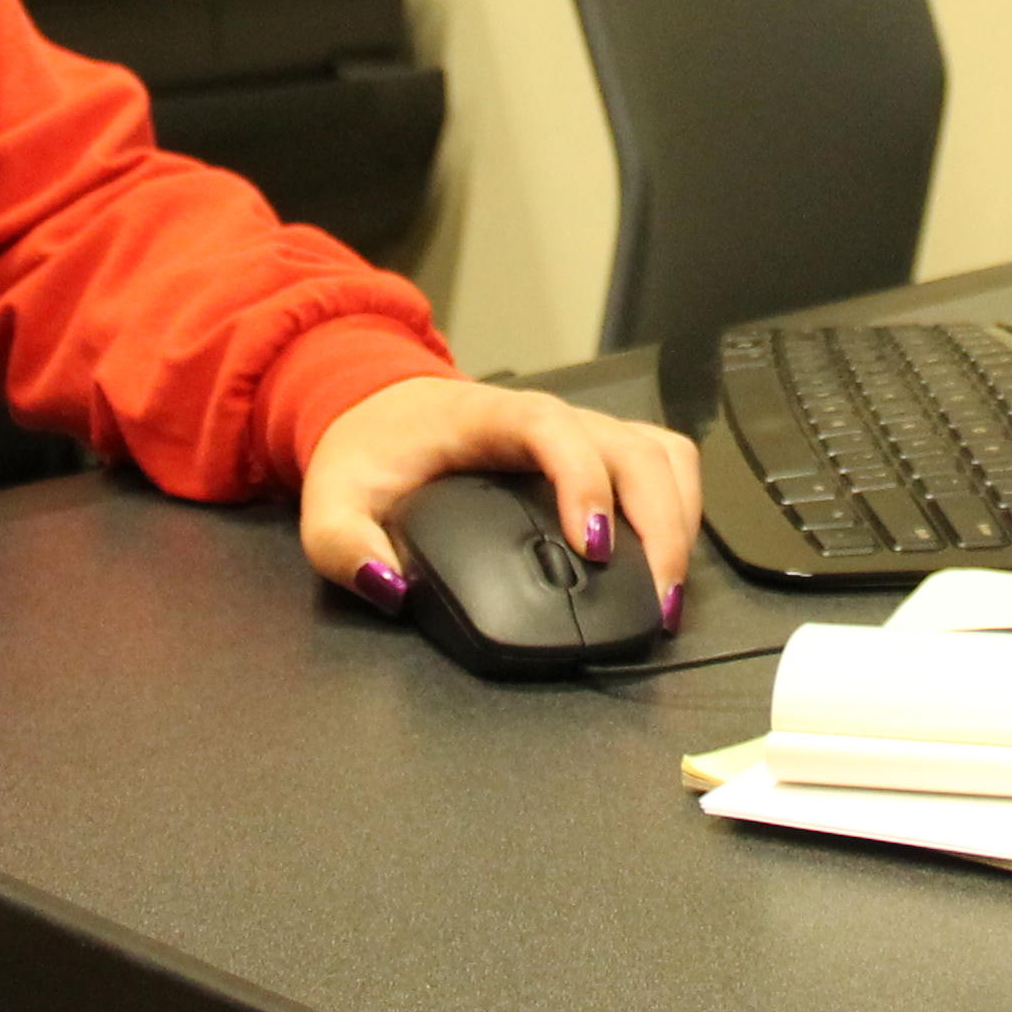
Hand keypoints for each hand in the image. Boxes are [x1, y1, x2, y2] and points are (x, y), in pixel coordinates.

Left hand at [300, 374, 702, 622]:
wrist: (380, 411)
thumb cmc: (370, 452)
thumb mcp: (332, 502)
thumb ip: (345, 547)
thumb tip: (390, 589)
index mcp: (490, 419)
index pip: (556, 431)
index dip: (585, 482)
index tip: (594, 545)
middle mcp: (549, 418)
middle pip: (633, 448)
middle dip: (660, 523)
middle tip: (656, 599)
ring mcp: (581, 430)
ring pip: (661, 454)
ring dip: (679, 518)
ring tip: (669, 591)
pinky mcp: (597, 449)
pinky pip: (662, 461)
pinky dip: (679, 506)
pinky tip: (668, 558)